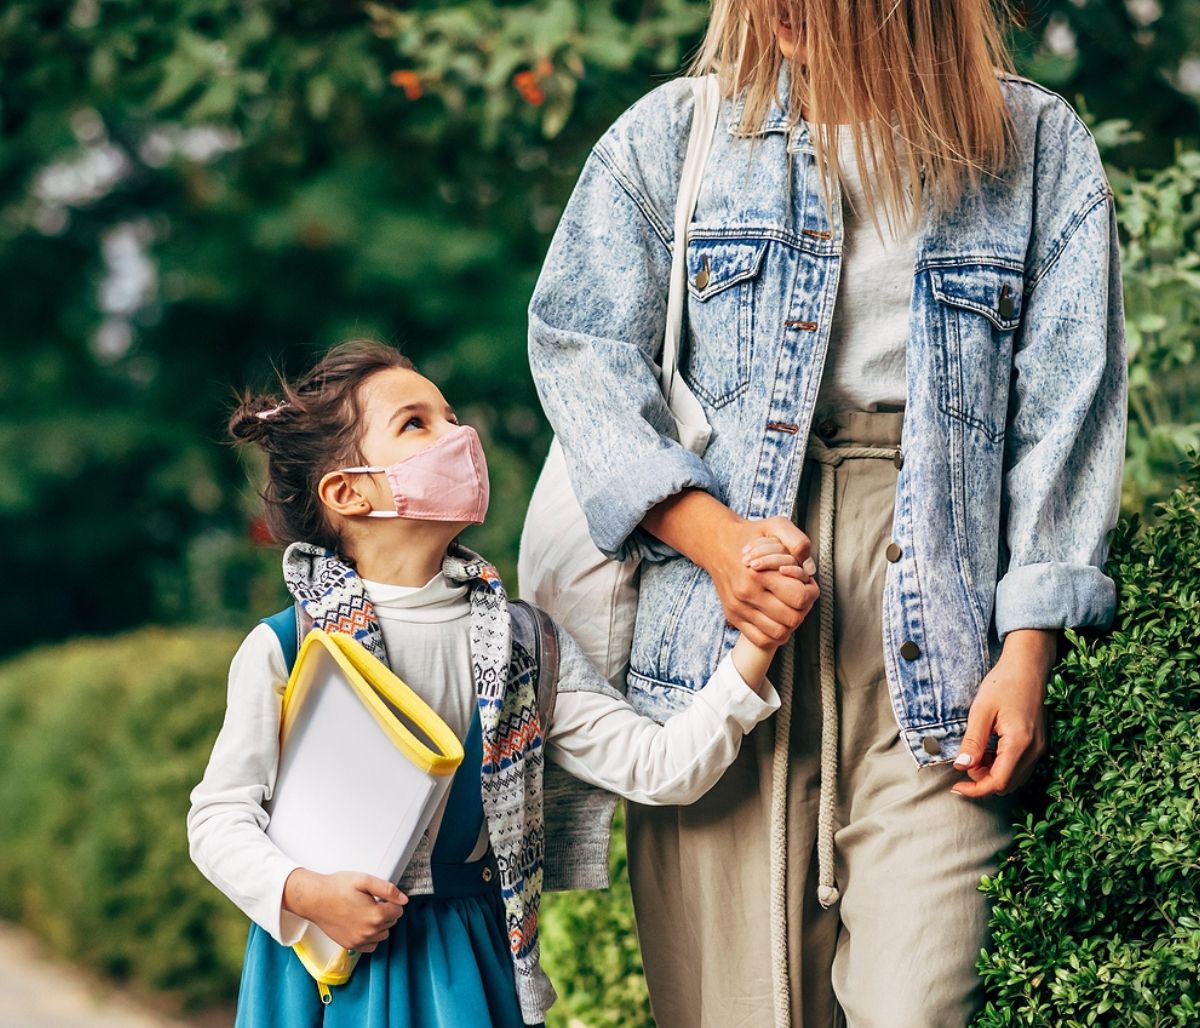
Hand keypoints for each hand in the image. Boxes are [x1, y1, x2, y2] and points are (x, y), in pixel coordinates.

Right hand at [282, 868, 407, 951]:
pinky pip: (370, 946)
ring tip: (365, 911)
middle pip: (391, 922)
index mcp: (375, 915)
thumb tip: (403, 899)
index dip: (391, 901)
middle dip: (386, 911)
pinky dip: (370, 937)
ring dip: (379, 924)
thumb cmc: (336, 888)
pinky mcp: (350, 945)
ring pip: (382, 934)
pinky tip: (362, 924)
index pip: (398, 910)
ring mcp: (359, 941)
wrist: (314, 899)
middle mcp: (369, 932)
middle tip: (371, 901)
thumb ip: (387, 889)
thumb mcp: (364, 880)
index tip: (381, 896)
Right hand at [641, 491, 817, 647]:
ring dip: (791, 623)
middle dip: (804, 607)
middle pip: (793, 618)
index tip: (808, 584)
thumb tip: (809, 569)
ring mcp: (739, 609)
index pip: (800, 598)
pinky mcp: (733, 617)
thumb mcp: (776, 525)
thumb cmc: (752, 536)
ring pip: (779, 634)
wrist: (717, 544)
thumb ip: (798, 541)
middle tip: (800, 594)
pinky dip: (776, 634)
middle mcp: (746, 594)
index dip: (811, 592)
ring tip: (789, 605)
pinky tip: (778, 617)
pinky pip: (762, 640)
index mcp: (758, 573)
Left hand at [951, 629, 1055, 798]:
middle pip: (1007, 785)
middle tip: (966, 760)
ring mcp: (1040, 749)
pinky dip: (1002, 766)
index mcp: (1020, 743)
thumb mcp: (981, 711)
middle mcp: (1035, 751)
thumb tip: (962, 766)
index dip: (975, 790)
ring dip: (992, 773)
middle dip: (982, 780)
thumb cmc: (1004, 684)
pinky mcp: (1039, 744)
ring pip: (1014, 778)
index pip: (998, 782)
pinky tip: (990, 749)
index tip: (956, 787)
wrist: (1028, 667)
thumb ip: (973, 741)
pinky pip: (1020, 767)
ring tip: (976, 751)